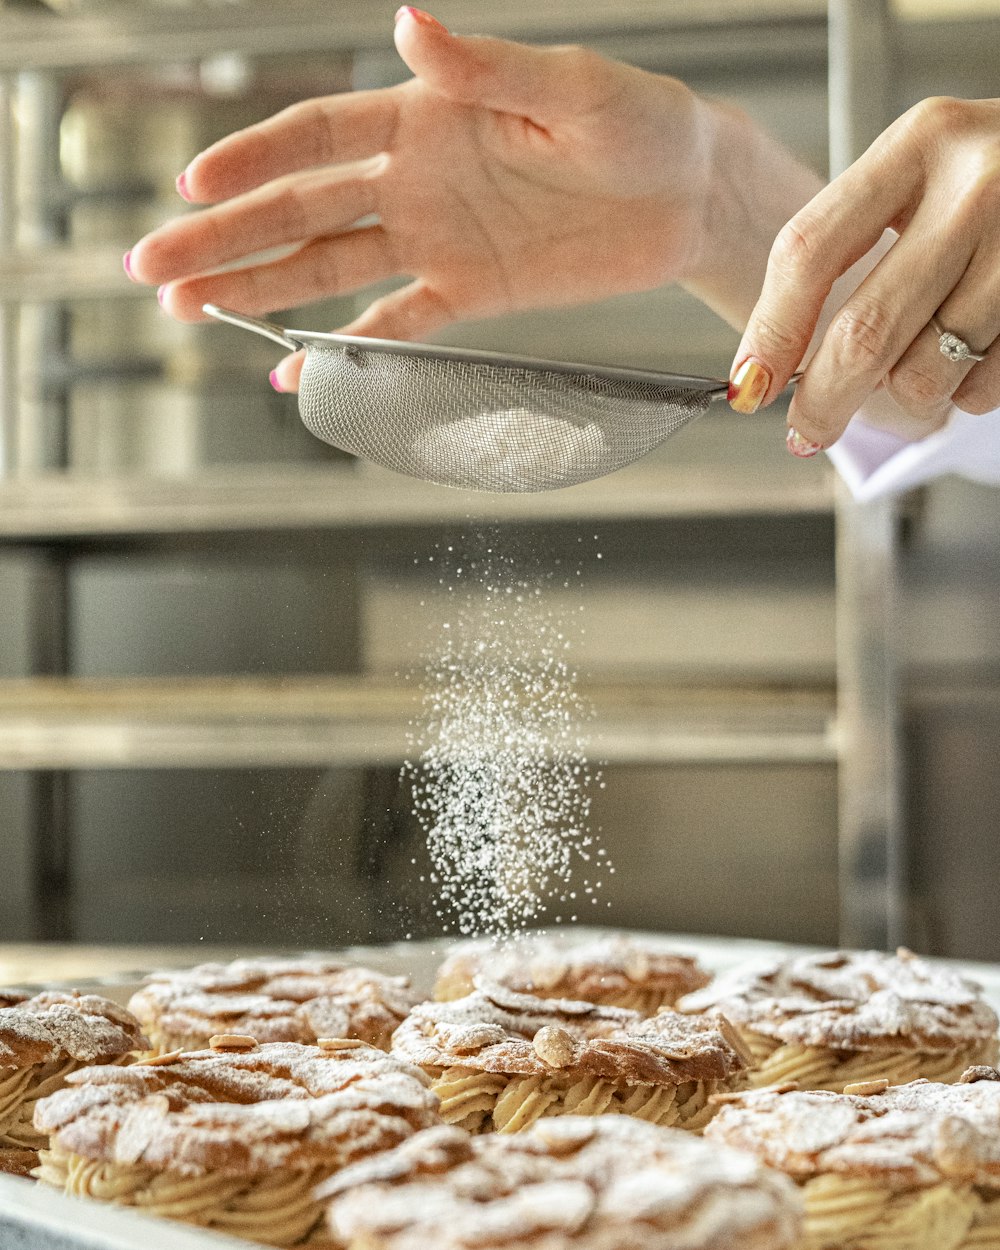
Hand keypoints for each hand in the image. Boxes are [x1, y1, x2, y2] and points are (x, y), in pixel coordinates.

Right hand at [127, 9, 731, 390]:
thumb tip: (405, 23)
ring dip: (257, 289)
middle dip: (223, 237)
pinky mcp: (470, 292)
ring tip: (189, 310)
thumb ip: (484, 68)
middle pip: (299, 209)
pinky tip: (293, 370)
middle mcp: (416, 180)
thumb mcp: (569, 87)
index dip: (252, 159)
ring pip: (327, 267)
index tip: (192, 183)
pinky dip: (346, 349)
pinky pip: (394, 325)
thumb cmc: (639, 122)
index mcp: (426, 116)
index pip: (319, 138)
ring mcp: (437, 240)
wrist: (686, 195)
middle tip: (151, 267)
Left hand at [728, 96, 999, 454]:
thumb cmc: (987, 182)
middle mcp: (976, 186)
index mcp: (919, 143)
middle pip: (863, 331)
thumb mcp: (916, 177)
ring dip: (905, 393)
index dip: (771, 332)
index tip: (748, 385)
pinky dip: (961, 391)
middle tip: (807, 430)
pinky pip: (980, 388)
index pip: (809, 252)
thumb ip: (847, 247)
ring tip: (918, 362)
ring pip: (924, 373)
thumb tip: (769, 367)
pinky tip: (968, 355)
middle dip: (823, 400)